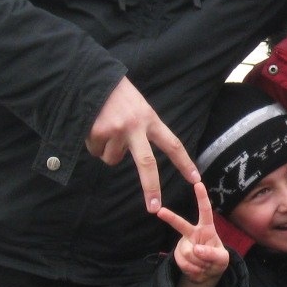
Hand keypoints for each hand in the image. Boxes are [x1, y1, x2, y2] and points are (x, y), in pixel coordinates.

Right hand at [87, 77, 198, 212]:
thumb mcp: (138, 108)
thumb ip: (143, 131)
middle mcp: (136, 126)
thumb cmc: (117, 95)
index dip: (184, 163)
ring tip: (104, 127)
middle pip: (147, 164)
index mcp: (150, 119)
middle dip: (151, 188)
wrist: (90, 79)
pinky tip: (93, 126)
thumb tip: (140, 161)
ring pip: (112, 159)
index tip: (196, 179)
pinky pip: (96, 151)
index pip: (173, 144)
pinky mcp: (97, 132)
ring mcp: (116, 130)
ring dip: (107, 150)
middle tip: (154, 208)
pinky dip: (93, 144)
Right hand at [157, 182, 228, 286]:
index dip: (202, 197)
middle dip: (170, 218)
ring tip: (204, 265)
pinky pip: (183, 262)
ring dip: (199, 263)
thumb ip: (213, 254)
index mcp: (207, 228)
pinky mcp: (177, 254)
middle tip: (160, 211)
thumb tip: (196, 249)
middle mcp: (192, 233)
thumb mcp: (222, 259)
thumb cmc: (217, 260)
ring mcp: (183, 243)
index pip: (205, 210)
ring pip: (187, 252)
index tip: (198, 183)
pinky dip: (192, 269)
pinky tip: (197, 269)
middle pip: (181, 224)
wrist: (206, 275)